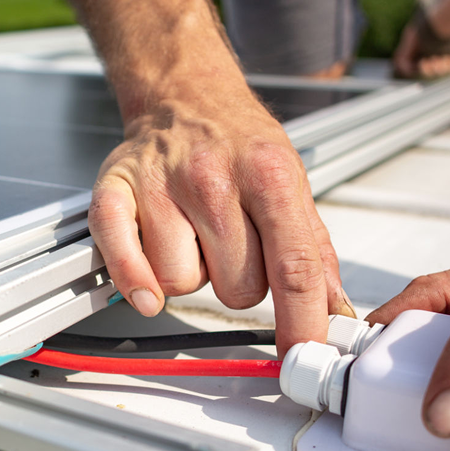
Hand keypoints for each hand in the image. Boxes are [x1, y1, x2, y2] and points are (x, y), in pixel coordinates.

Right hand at [89, 85, 353, 356]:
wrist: (184, 95)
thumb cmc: (238, 141)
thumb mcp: (291, 181)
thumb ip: (313, 249)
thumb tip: (333, 308)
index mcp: (268, 175)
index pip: (293, 267)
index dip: (302, 322)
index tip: (304, 355)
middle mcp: (213, 178)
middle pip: (237, 287)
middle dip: (238, 281)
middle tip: (231, 245)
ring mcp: (160, 184)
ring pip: (181, 283)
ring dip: (190, 274)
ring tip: (192, 234)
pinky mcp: (116, 191)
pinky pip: (124, 261)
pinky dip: (134, 281)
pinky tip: (147, 282)